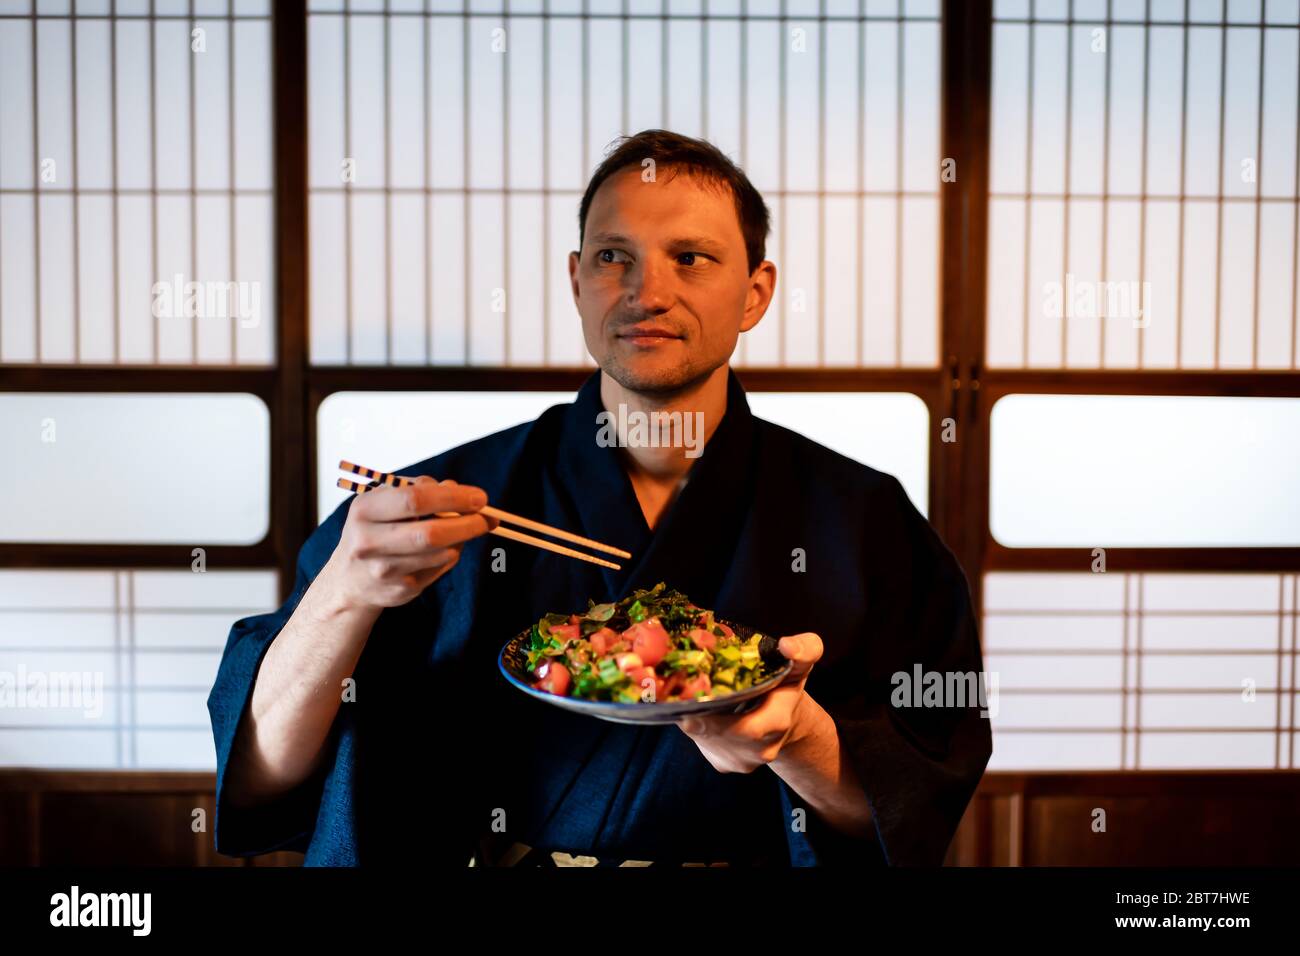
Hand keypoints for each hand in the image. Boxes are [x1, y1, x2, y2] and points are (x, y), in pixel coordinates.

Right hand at [322, 476, 498, 611]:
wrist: (349, 579)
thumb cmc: (374, 529)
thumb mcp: (385, 501)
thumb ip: (420, 490)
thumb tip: (457, 489)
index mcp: (365, 510)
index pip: (416, 500)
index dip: (453, 498)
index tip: (479, 498)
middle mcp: (369, 542)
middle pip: (432, 533)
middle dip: (468, 524)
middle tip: (488, 517)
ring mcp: (384, 570)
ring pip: (441, 553)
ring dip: (461, 540)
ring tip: (465, 530)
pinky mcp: (399, 591)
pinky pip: (439, 570)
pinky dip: (450, 556)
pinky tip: (446, 549)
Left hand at [674, 632, 823, 773]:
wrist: (786, 720)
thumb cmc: (787, 686)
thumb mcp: (800, 663)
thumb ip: (806, 648)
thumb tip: (787, 645)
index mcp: (778, 721)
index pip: (747, 727)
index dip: (715, 717)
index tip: (691, 698)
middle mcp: (760, 749)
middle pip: (717, 734)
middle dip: (694, 713)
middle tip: (675, 690)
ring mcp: (741, 762)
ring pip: (704, 739)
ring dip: (690, 718)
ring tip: (680, 694)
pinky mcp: (724, 765)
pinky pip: (701, 744)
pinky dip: (692, 726)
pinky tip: (692, 708)